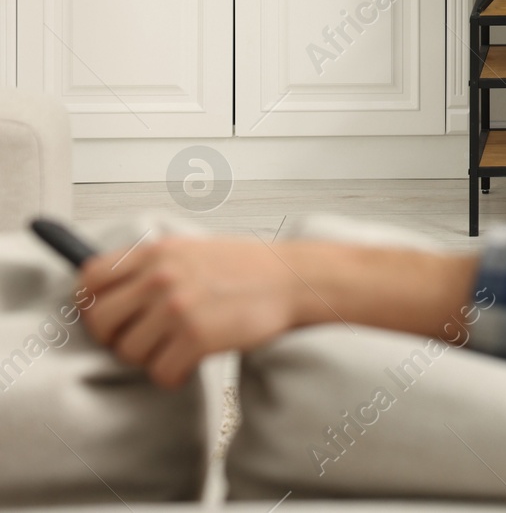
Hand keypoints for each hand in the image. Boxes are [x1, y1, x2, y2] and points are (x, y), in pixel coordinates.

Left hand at [81, 237, 304, 388]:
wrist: (295, 279)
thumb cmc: (250, 267)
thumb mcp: (193, 250)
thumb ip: (154, 265)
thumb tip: (114, 292)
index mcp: (157, 253)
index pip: (90, 278)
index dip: (90, 303)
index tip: (104, 315)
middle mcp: (161, 278)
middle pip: (100, 321)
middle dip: (115, 338)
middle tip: (138, 340)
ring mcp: (178, 308)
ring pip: (129, 352)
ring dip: (149, 358)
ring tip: (174, 350)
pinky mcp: (197, 338)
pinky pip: (161, 373)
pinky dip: (173, 376)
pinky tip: (189, 364)